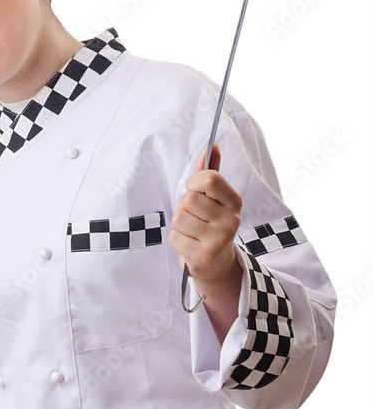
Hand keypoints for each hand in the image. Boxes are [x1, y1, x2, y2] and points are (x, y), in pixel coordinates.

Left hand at [169, 144, 242, 319]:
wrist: (216, 263)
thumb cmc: (210, 223)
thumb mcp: (214, 197)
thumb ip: (210, 171)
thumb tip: (212, 145)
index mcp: (234, 201)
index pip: (208, 179)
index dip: (194, 183)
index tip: (196, 191)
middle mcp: (231, 221)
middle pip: (189, 199)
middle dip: (184, 206)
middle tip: (195, 216)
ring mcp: (219, 241)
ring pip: (179, 218)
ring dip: (179, 224)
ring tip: (192, 231)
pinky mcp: (203, 257)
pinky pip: (174, 237)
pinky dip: (177, 240)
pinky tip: (190, 244)